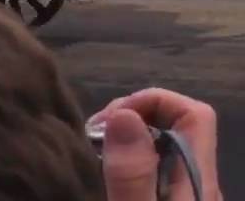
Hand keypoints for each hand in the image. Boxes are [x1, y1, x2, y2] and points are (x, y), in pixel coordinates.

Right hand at [92, 88, 220, 200]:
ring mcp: (185, 192)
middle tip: (95, 134)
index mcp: (197, 178)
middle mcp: (197, 180)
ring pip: (164, 143)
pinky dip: (128, 155)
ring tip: (94, 147)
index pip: (193, 114)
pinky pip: (155, 163)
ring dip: (127, 134)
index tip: (111, 119)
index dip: (152, 101)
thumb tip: (123, 115)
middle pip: (177, 123)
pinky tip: (106, 167)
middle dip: (133, 114)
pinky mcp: (170, 198)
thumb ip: (133, 172)